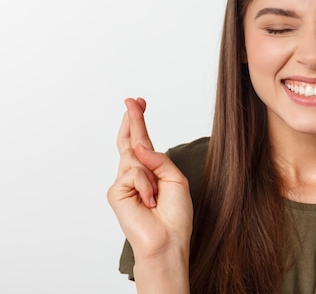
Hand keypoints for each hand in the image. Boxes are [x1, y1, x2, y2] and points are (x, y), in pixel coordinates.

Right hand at [107, 98, 192, 259]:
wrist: (168, 240)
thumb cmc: (175, 214)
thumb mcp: (175, 179)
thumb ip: (159, 159)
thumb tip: (138, 146)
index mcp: (150, 171)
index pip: (142, 142)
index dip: (139, 122)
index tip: (138, 103)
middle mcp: (134, 174)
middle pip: (130, 141)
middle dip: (133, 120)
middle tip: (133, 100)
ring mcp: (123, 182)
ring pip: (136, 157)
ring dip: (151, 174)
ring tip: (156, 196)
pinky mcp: (116, 191)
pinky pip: (134, 173)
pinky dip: (146, 184)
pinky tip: (149, 201)